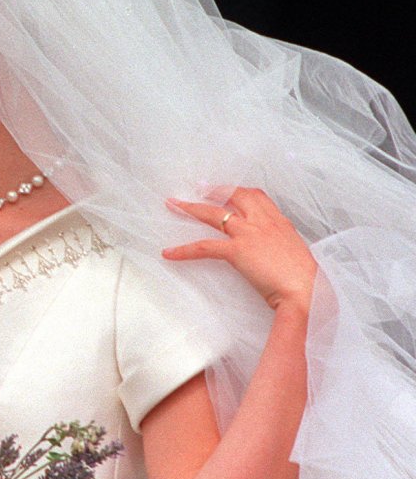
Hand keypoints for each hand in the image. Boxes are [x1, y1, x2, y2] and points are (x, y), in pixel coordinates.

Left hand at [162, 187, 317, 313]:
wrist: (308, 291)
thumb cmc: (306, 280)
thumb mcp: (296, 254)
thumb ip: (280, 246)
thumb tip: (272, 252)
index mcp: (280, 222)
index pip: (258, 196)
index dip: (239, 191)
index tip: (228, 189)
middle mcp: (263, 222)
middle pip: (235, 195)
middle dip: (214, 189)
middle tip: (198, 186)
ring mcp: (249, 234)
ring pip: (213, 214)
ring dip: (190, 208)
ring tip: (174, 204)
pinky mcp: (237, 251)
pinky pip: (203, 247)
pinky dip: (184, 250)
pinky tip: (169, 253)